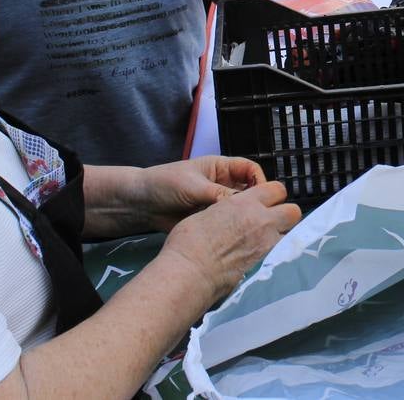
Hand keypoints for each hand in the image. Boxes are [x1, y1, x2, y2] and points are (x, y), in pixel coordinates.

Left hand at [136, 156, 265, 232]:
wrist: (140, 205)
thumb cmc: (165, 184)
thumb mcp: (194, 186)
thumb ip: (219, 194)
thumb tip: (244, 205)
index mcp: (221, 168)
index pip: (250, 170)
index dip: (259, 181)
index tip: (263, 196)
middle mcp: (222, 184)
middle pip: (248, 190)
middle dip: (254, 201)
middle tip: (260, 216)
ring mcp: (216, 202)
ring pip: (239, 209)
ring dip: (243, 217)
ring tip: (250, 228)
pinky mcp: (210, 219)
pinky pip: (226, 223)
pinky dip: (231, 229)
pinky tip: (235, 236)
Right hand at [157, 180, 300, 301]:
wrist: (188, 273)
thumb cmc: (188, 244)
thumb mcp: (208, 213)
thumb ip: (229, 209)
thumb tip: (233, 213)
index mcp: (245, 203)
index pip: (277, 189)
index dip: (274, 196)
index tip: (267, 203)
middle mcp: (262, 221)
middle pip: (293, 211)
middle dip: (285, 215)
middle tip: (272, 223)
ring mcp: (267, 245)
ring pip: (292, 235)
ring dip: (283, 237)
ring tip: (267, 244)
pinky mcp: (267, 266)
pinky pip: (283, 256)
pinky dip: (278, 256)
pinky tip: (264, 260)